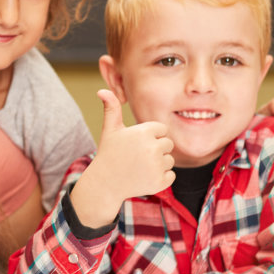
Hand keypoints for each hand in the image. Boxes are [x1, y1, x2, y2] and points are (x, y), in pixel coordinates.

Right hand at [71, 90, 174, 228]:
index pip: (162, 130)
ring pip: (170, 161)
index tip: (136, 145)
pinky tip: (144, 177)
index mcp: (144, 131)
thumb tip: (102, 90)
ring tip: (139, 167)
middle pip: (168, 145)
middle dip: (156, 150)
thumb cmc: (108, 153)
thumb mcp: (110, 129)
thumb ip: (111, 108)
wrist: (105, 183)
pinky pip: (171, 176)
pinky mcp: (160, 182)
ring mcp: (156, 166)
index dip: (150, 137)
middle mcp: (152, 148)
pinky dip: (160, 178)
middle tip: (138, 157)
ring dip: (158, 165)